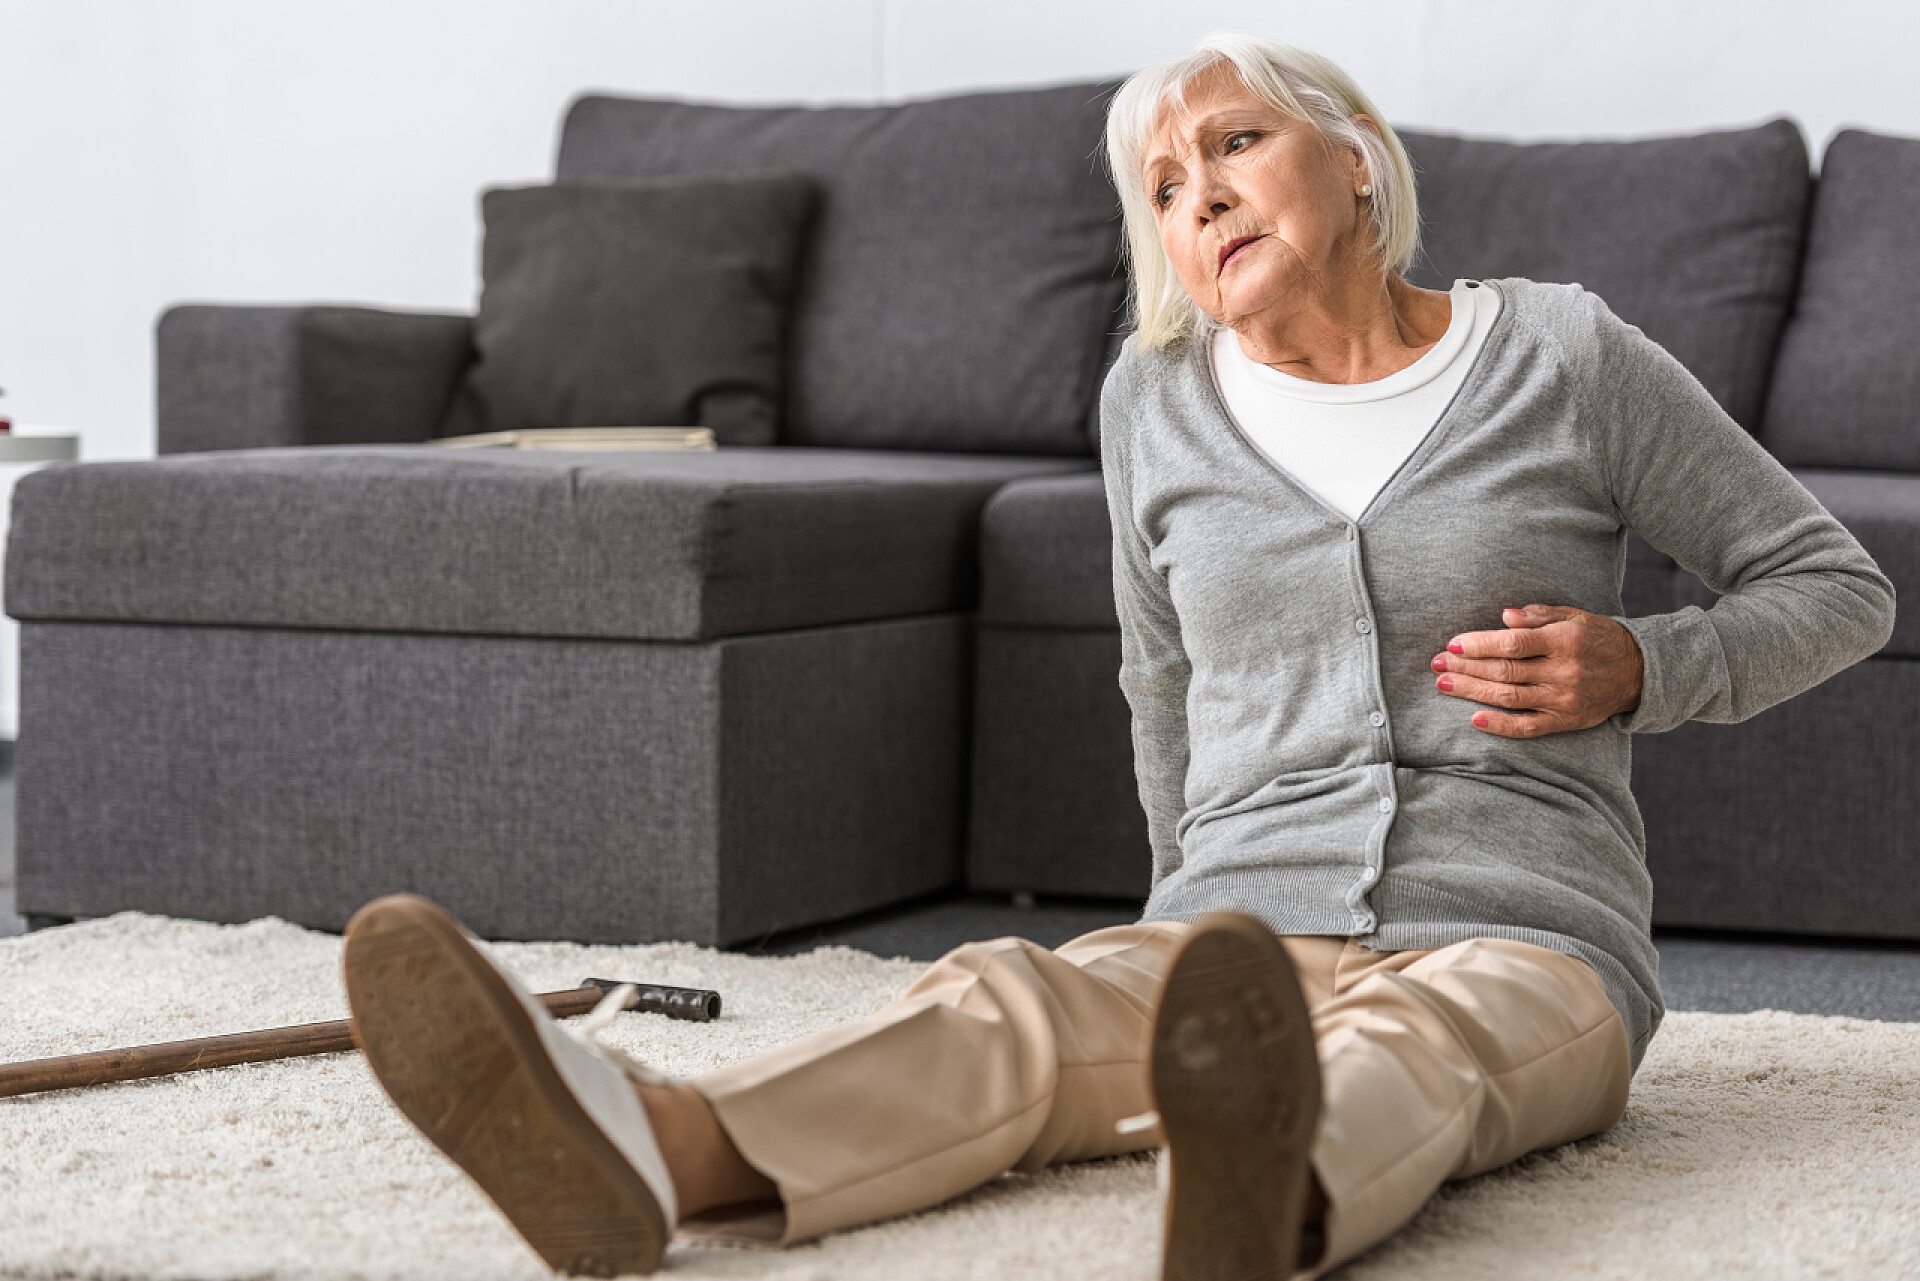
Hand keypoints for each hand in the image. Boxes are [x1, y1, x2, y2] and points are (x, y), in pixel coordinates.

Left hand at [1430, 604, 1643, 737]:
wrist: (1638, 672)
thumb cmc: (1598, 638)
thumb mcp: (1575, 617)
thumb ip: (1539, 616)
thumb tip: (1504, 616)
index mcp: (1565, 641)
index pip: (1513, 644)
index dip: (1479, 644)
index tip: (1452, 643)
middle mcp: (1564, 672)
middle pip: (1505, 671)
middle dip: (1466, 667)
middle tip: (1437, 663)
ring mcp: (1564, 700)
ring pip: (1509, 697)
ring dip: (1473, 691)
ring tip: (1445, 684)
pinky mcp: (1565, 722)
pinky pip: (1527, 727)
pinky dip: (1499, 726)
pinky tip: (1474, 719)